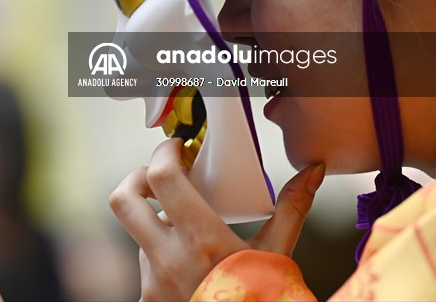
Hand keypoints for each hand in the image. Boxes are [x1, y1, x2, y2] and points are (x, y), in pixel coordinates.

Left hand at [110, 138, 323, 300]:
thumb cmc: (264, 301)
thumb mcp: (277, 255)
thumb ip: (291, 209)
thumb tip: (312, 171)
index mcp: (202, 241)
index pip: (161, 178)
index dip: (164, 154)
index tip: (178, 149)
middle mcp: (169, 261)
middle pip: (123, 199)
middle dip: (137, 180)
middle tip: (160, 177)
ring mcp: (153, 283)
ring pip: (140, 236)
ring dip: (160, 227)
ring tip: (193, 237)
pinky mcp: (147, 301)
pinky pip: (145, 268)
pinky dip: (163, 260)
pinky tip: (189, 269)